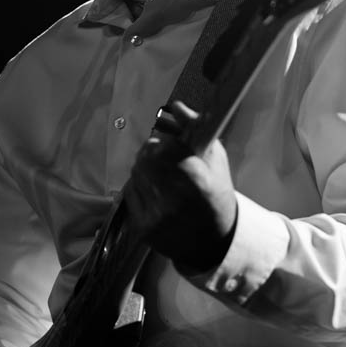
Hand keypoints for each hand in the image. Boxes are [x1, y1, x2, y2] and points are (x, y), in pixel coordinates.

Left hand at [126, 101, 237, 272]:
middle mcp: (174, 201)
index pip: (165, 150)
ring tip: (160, 174)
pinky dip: (139, 186)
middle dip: (150, 152)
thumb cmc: (216, 193)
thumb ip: (196, 128)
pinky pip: (129, 193)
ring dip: (144, 168)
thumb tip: (177, 106)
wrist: (214, 241)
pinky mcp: (143, 228)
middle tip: (160, 155)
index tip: (170, 146)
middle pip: (145, 161)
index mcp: (197, 182)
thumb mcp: (215, 158)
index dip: (164, 144)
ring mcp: (156, 217)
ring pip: (135, 174)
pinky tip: (154, 190)